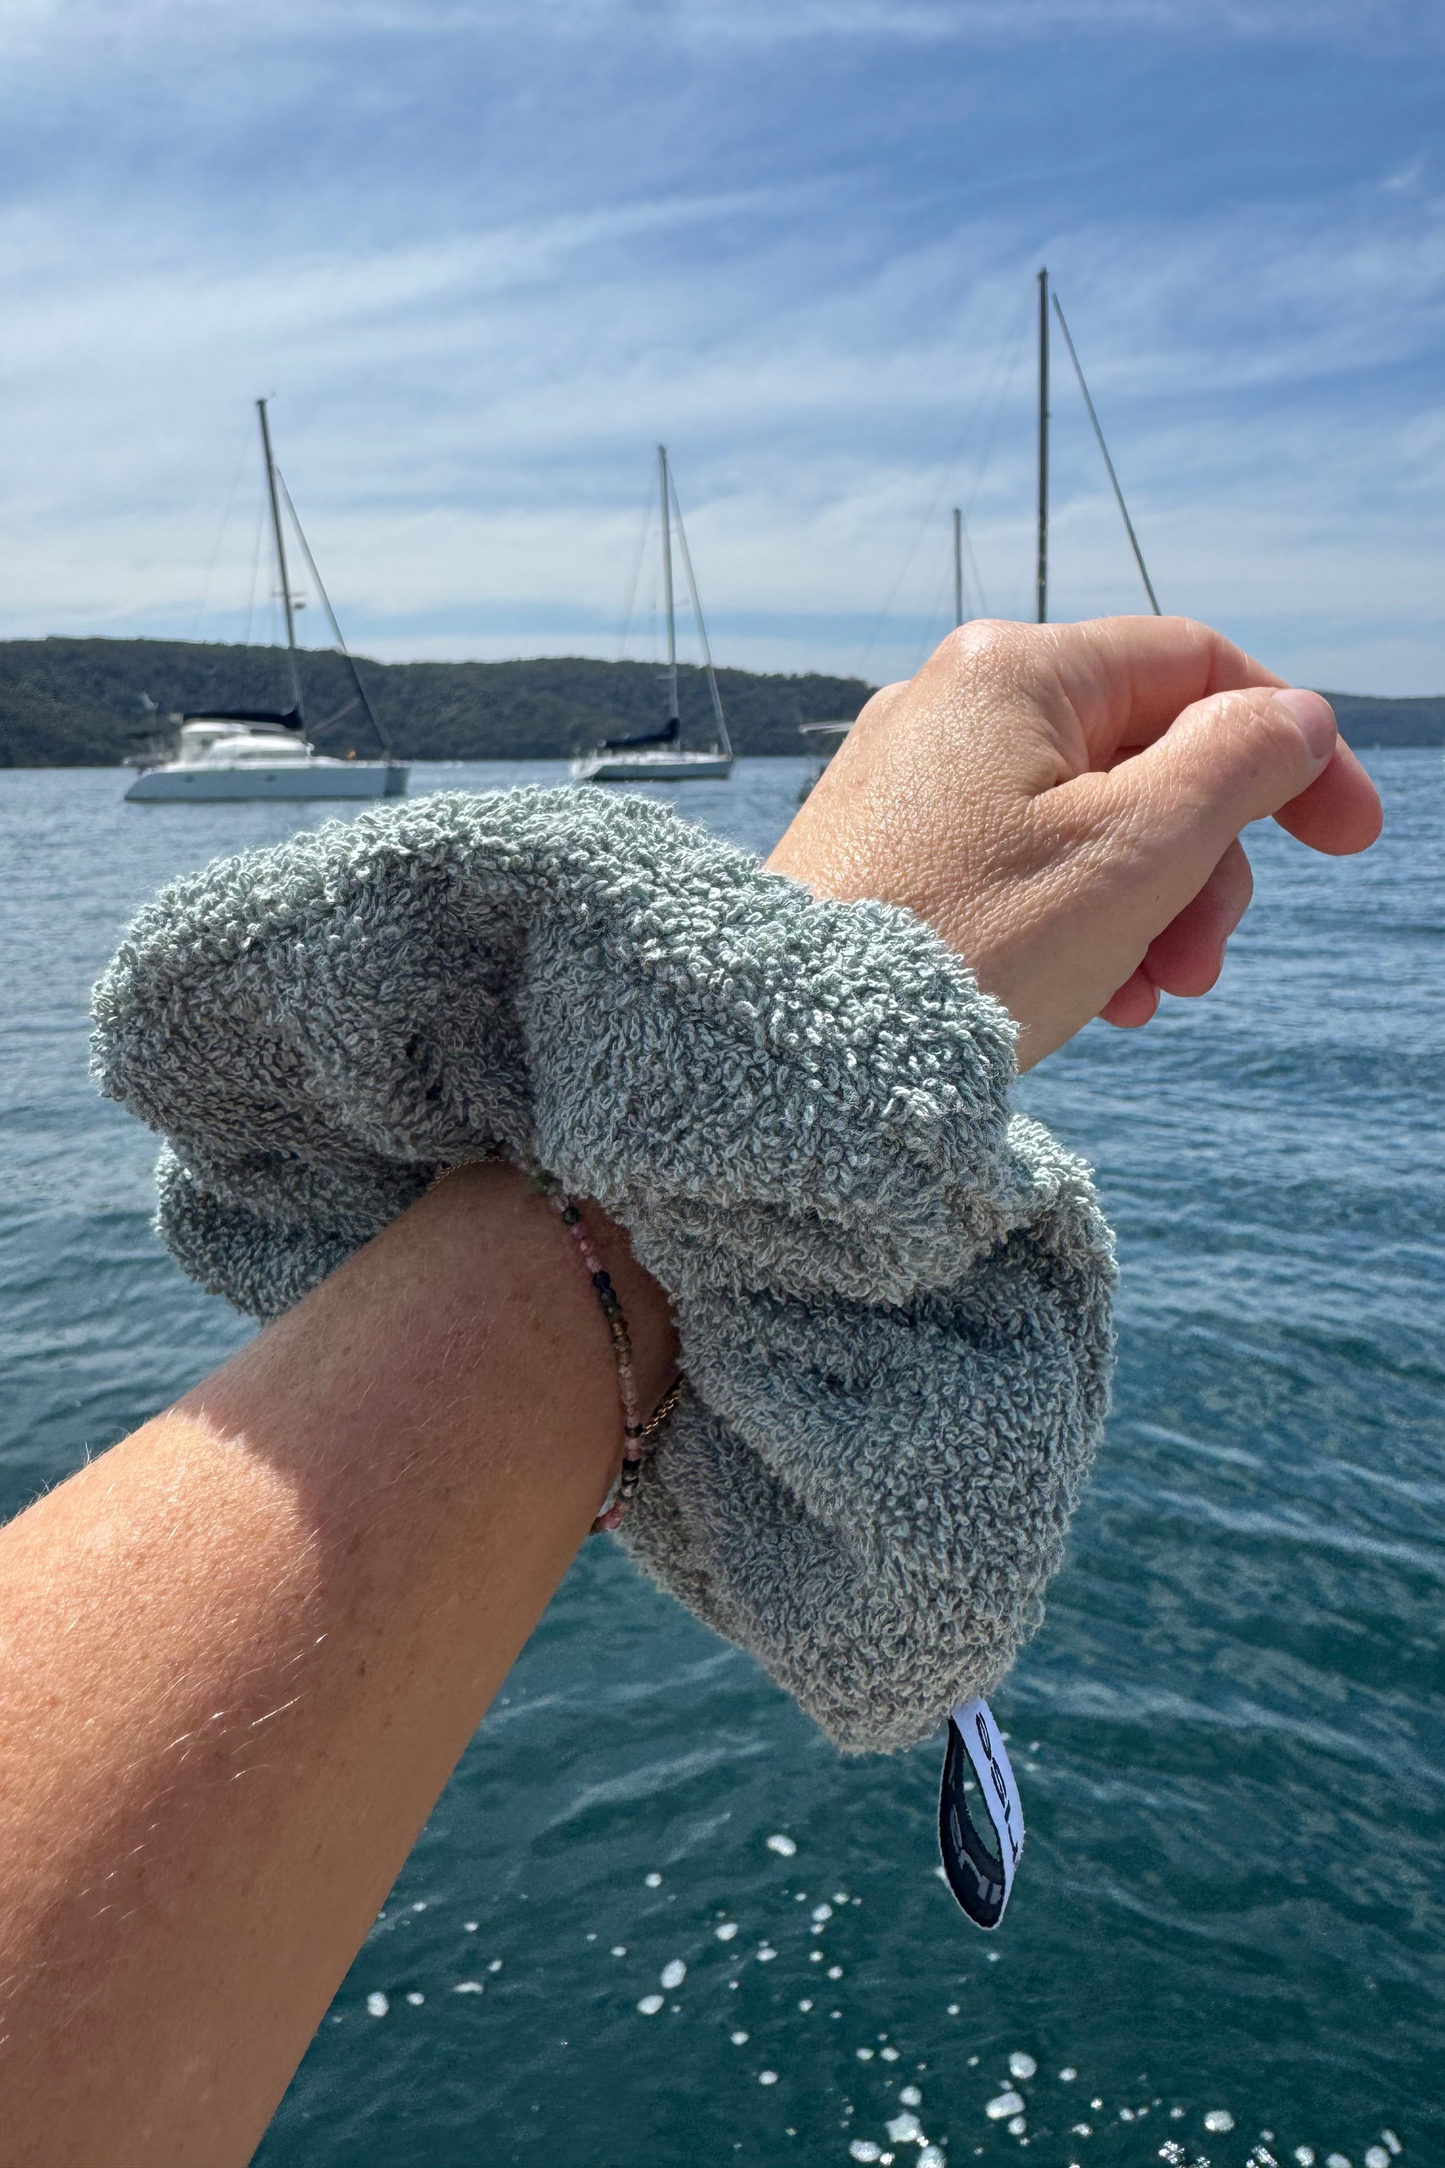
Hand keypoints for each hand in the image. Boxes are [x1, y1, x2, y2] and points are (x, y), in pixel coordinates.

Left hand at [768, 615, 1382, 1067]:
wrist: (794, 1054)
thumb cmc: (965, 945)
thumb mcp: (1135, 849)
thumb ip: (1235, 765)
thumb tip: (1291, 717)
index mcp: (1015, 669)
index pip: (1197, 664)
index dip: (1291, 744)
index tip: (1349, 841)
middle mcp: (953, 703)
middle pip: (1143, 754)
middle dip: (1204, 863)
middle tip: (1203, 969)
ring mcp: (913, 780)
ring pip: (1087, 823)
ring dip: (1148, 909)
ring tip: (1146, 999)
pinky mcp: (888, 853)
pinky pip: (1020, 868)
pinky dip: (1077, 926)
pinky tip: (1092, 1002)